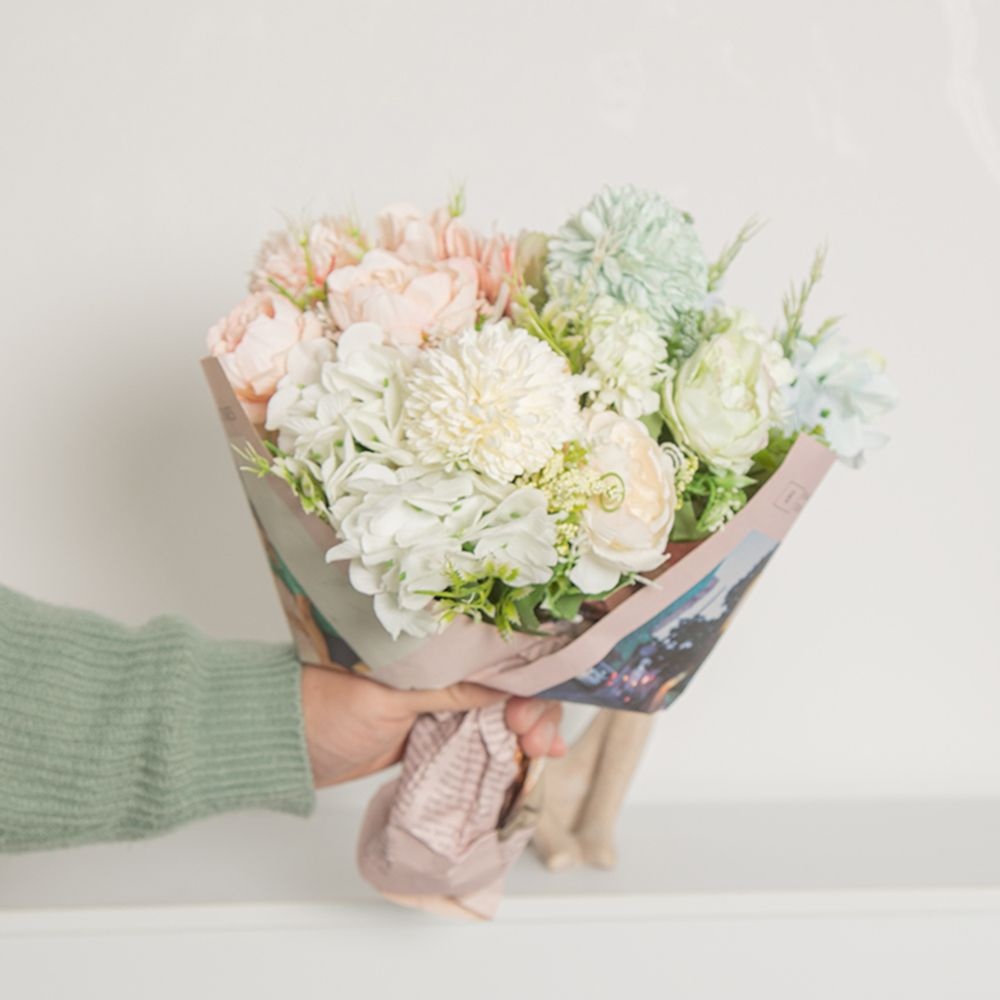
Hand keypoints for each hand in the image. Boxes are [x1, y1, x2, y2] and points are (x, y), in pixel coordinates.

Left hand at [301, 665, 565, 787]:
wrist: (285, 747)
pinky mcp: (434, 733)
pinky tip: (532, 759)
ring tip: (543, 753)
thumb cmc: (323, 707)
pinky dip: (509, 748)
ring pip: (504, 712)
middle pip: (511, 683)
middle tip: (536, 743)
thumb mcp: (390, 698)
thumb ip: (447, 689)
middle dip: (537, 710)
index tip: (528, 715)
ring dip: (531, 731)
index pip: (499, 651)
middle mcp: (444, 668)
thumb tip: (507, 688)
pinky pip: (483, 737)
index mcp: (433, 644)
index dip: (529, 679)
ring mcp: (441, 702)